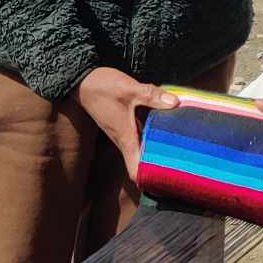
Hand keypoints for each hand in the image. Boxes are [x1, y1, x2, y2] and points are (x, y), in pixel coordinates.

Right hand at [73, 68, 179, 182]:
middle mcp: (122, 139)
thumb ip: (152, 96)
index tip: (165, 181)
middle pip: (140, 164)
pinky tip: (162, 129)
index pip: (135, 170)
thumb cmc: (102, 88)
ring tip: (175, 150)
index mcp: (125, 137)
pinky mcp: (121, 125)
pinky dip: (149, 138)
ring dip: (153, 152)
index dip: (148, 180)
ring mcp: (121, 133)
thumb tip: (175, 103)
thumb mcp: (130, 89)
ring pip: (139, 150)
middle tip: (180, 166)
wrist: (82, 82)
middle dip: (157, 167)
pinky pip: (138, 138)